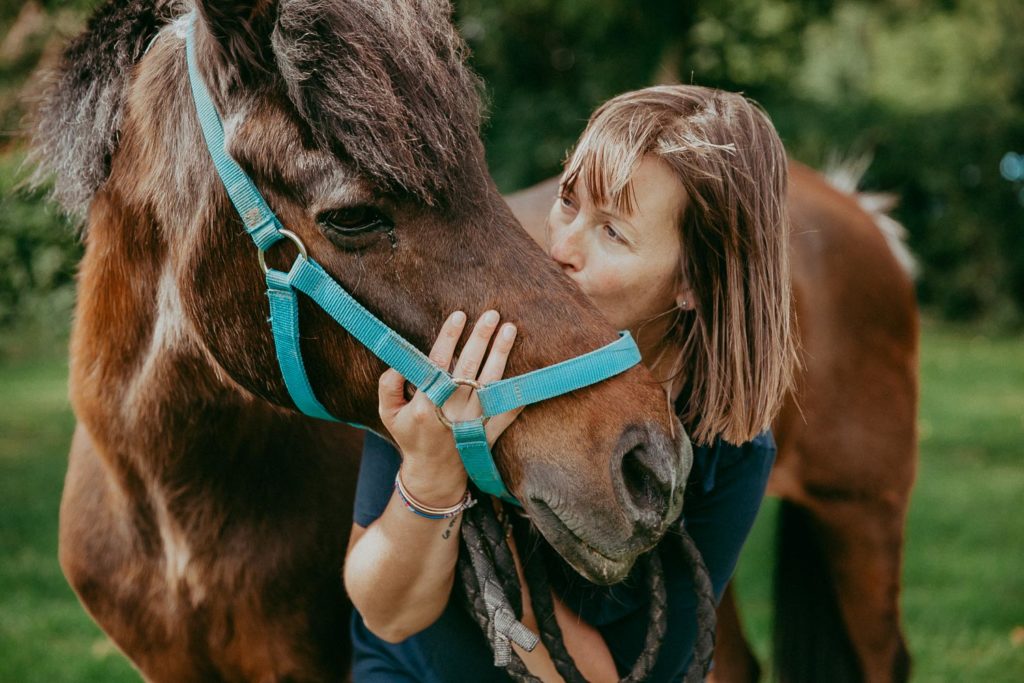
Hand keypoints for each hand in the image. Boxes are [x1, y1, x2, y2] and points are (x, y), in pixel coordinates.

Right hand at [377, 310, 520, 504]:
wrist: (433, 473)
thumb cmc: (410, 437)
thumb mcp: (388, 414)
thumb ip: (388, 386)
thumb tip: (399, 363)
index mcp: (426, 405)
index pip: (438, 363)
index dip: (448, 337)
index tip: (459, 315)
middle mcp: (452, 411)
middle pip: (469, 367)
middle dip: (481, 338)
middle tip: (492, 314)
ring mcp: (473, 421)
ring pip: (491, 381)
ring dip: (501, 354)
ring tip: (510, 328)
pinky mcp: (489, 430)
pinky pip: (507, 410)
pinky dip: (518, 394)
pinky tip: (529, 371)